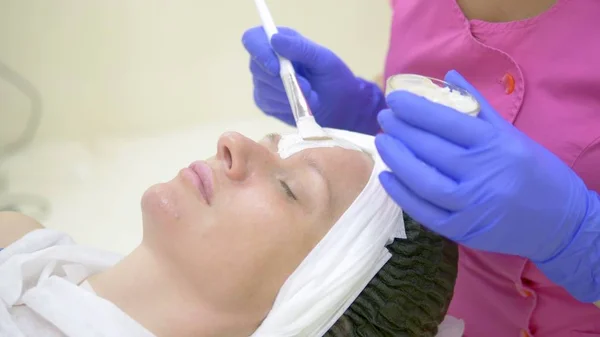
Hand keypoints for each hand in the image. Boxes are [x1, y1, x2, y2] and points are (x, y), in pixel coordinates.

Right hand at [242, 26, 383, 134]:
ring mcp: (264, 83)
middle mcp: (267, 60)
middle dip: (282, 81)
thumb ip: (300, 48)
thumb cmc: (333, 78)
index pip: (253, 40)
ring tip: (310, 96)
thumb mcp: (323, 59)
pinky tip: (299, 104)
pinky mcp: (266, 102)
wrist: (340, 106)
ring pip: (263, 89)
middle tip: (307, 87)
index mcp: (280, 42)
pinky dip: (286, 106)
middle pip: (256, 68)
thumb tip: (274, 39)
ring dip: (289, 96)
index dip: (259, 52)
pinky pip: (268, 104)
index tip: (276, 68)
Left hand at [375, 70, 593, 263]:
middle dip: (402, 130)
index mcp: (497, 145)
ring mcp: (472, 205)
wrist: (561, 223)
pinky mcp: (462, 230)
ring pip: (423, 180)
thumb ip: (478, 106)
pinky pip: (424, 212)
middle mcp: (484, 174)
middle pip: (431, 148)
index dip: (416, 109)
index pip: (448, 121)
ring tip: (383, 141)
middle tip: (384, 118)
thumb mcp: (512, 135)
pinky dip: (401, 194)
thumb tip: (448, 75)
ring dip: (397, 159)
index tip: (394, 99)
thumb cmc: (537, 172)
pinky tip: (386, 176)